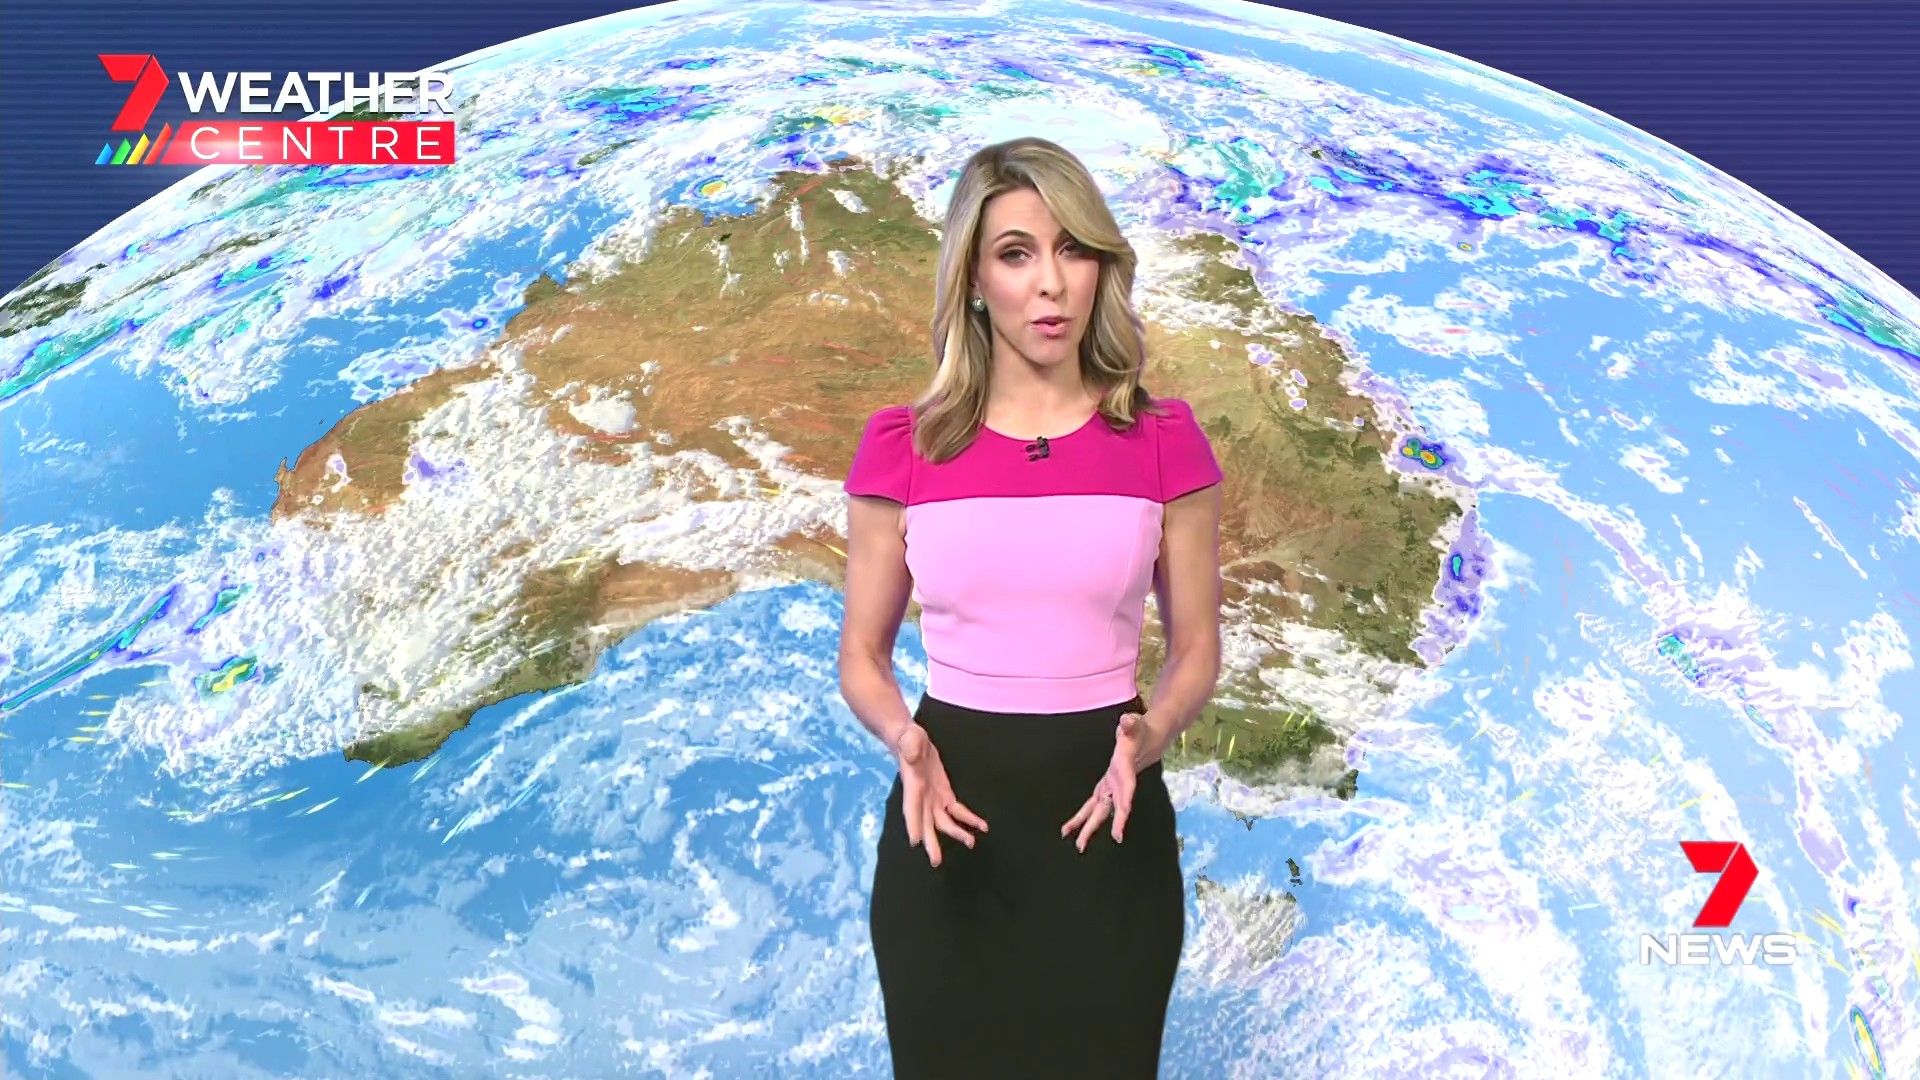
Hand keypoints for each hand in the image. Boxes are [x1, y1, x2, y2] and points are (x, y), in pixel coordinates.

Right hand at [893, 722, 986, 867]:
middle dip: (931, 842)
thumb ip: (911, 746)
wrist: (912, 741)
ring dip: (956, 833)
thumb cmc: (908, 740)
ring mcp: (934, 799)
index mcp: (913, 787)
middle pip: (926, 824)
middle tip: (936, 861)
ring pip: (944, 822)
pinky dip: (968, 819)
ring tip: (971, 843)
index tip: (915, 842)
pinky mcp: (945, 795)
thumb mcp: (909, 739)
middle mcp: (922, 798)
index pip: (911, 808)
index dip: (913, 824)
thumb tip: (913, 756)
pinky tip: (981, 826)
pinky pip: (957, 811)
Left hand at [1061, 711, 1149, 851]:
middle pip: (1111, 808)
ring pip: (1100, 811)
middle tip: (1093, 843)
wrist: (1147, 740)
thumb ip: (1131, 724)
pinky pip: (1094, 805)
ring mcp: (1112, 788)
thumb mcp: (1135, 724)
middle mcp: (1119, 784)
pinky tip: (1073, 828)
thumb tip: (1126, 722)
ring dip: (1088, 827)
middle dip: (1103, 826)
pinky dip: (1084, 816)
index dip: (1124, 803)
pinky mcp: (1106, 788)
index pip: (1126, 789)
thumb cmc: (1139, 732)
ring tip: (1078, 844)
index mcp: (1126, 770)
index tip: (1122, 819)